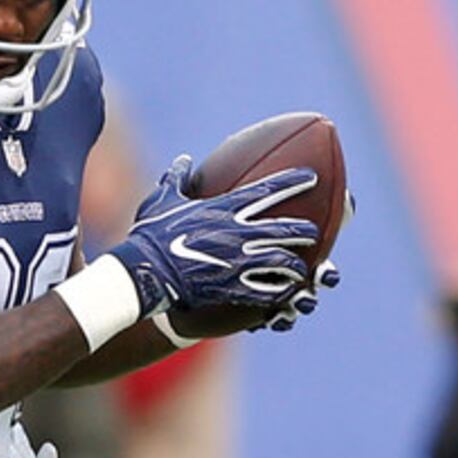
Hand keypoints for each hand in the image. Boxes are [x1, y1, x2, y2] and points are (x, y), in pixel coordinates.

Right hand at [109, 156, 319, 331]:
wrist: (143, 273)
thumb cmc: (149, 235)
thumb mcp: (161, 202)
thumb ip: (176, 179)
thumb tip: (183, 161)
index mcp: (224, 209)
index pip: (269, 190)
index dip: (294, 182)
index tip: (311, 177)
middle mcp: (238, 233)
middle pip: (286, 229)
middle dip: (306, 230)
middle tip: (314, 231)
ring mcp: (238, 262)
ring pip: (284, 262)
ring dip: (298, 266)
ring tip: (304, 269)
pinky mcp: (232, 287)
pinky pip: (267, 292)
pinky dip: (280, 293)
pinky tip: (286, 296)